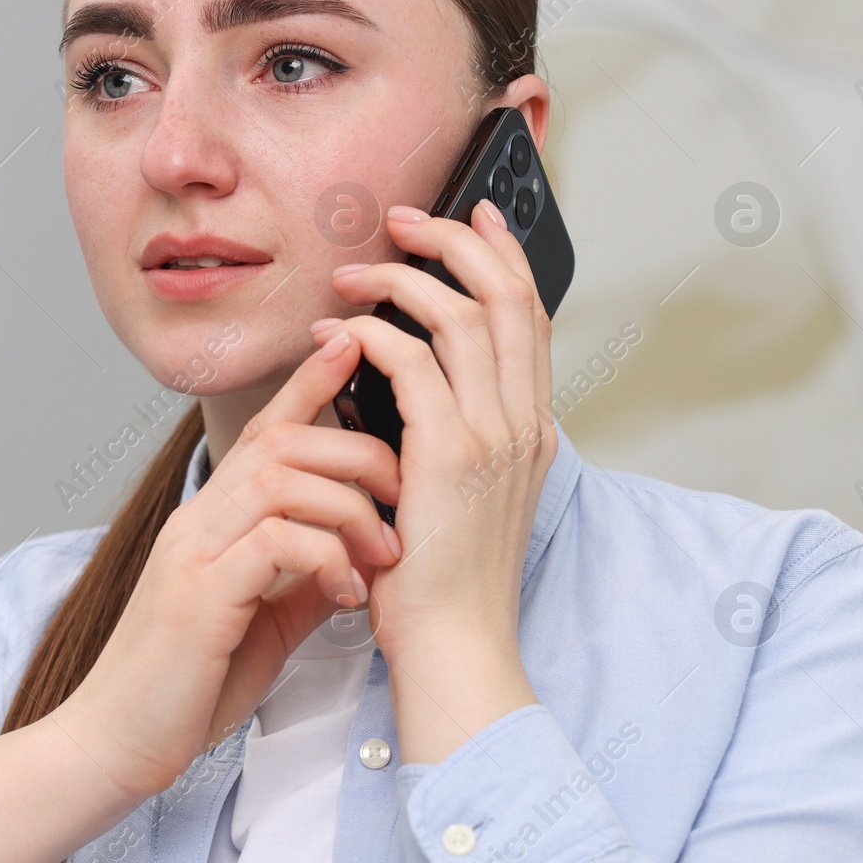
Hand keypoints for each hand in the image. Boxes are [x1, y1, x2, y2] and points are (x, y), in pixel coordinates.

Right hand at [60, 335, 402, 802]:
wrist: (120, 742)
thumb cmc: (189, 684)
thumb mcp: (265, 617)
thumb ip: (304, 573)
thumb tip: (358, 550)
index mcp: (214, 519)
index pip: (263, 429)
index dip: (309, 382)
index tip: (353, 340)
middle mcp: (199, 519)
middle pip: (282, 439)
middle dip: (358, 452)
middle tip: (404, 495)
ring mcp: (194, 550)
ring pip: (282, 477)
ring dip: (350, 507)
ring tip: (384, 554)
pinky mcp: (200, 591)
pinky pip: (276, 540)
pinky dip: (327, 557)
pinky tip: (347, 597)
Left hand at [321, 197, 553, 762]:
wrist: (453, 648)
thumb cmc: (439, 581)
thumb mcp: (457, 495)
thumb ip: (448, 433)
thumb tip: (405, 377)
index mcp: (529, 429)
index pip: (528, 317)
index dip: (504, 255)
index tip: (474, 214)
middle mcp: (523, 423)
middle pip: (506, 295)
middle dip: (456, 240)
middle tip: (403, 219)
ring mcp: (493, 436)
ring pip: (459, 315)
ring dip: (400, 280)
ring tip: (351, 274)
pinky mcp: (449, 455)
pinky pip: (408, 360)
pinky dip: (368, 333)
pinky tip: (334, 332)